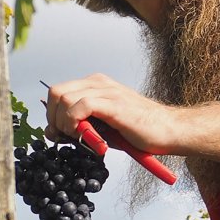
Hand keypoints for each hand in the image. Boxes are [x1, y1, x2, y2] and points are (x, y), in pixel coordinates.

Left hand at [45, 73, 176, 153]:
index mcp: (94, 85)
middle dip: (53, 117)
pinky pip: (81, 106)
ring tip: (76, 136)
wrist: (168, 131)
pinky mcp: (114, 103)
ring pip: (64, 97)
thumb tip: (50, 131)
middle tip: (64, 136)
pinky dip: (74, 122)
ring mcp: (107, 91)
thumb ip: (77, 125)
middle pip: (56, 92)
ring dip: (62, 121)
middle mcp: (98, 83)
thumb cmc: (135, 131)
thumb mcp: (100, 127)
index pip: (57, 91)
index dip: (51, 113)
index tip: (58, 133)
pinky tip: (83, 134)